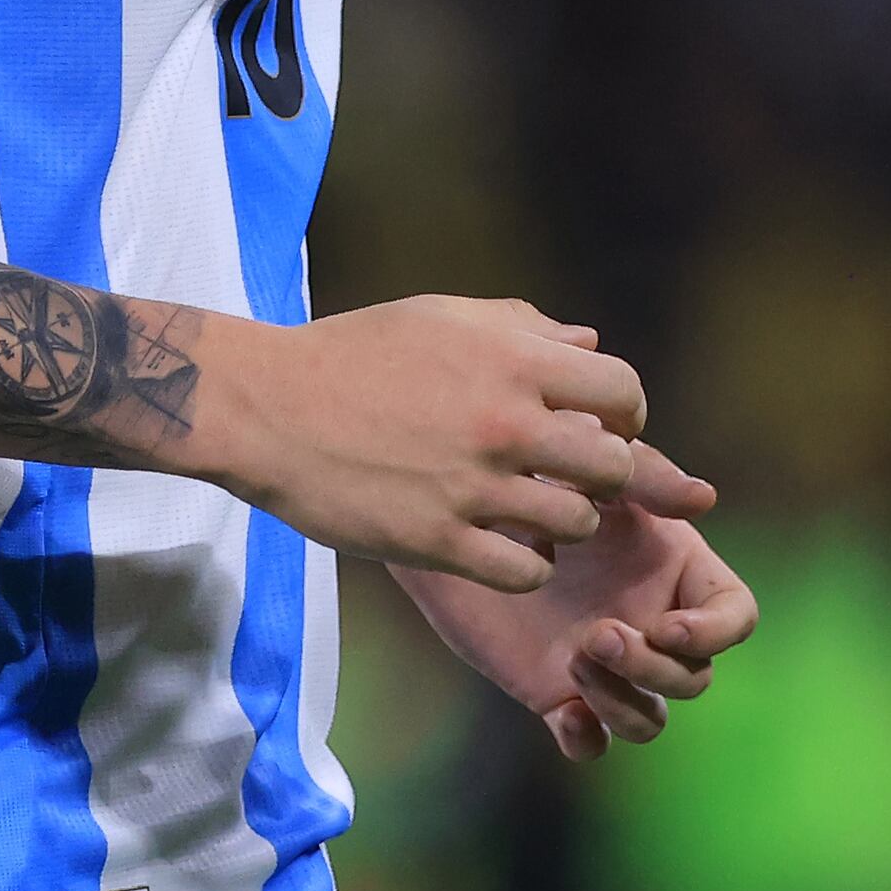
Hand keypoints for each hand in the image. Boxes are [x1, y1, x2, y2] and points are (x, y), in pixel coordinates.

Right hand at [195, 296, 646, 587]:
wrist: (265, 407)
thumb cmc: (352, 354)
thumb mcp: (440, 317)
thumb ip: (522, 327)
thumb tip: (589, 340)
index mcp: (511, 360)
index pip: (623, 391)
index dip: (626, 414)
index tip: (602, 427)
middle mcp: (503, 423)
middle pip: (614, 467)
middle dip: (604, 475)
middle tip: (572, 479)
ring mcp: (472, 488)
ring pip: (577, 525)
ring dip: (566, 523)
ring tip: (533, 514)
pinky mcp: (437, 542)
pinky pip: (526, 573)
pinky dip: (527, 565)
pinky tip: (502, 547)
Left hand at [398, 445, 759, 759]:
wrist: (451, 509)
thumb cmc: (528, 469)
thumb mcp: (588, 460)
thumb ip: (645, 475)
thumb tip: (704, 499)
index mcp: (674, 568)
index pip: (734, 616)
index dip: (715, 632)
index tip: (668, 625)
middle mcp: (649, 621)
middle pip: (694, 677)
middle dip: (653, 666)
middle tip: (596, 633)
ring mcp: (605, 663)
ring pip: (652, 718)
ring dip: (625, 702)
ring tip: (575, 658)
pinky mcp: (555, 691)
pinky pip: (593, 742)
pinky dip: (588, 739)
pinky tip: (566, 714)